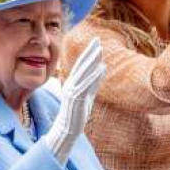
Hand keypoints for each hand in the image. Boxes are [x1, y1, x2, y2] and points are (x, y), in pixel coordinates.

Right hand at [42, 38, 106, 163]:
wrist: (67, 129)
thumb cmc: (77, 113)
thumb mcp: (88, 94)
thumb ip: (94, 81)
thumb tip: (103, 67)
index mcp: (73, 82)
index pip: (81, 64)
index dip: (88, 53)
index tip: (96, 42)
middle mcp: (71, 84)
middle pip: (81, 65)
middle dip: (89, 52)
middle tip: (97, 39)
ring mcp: (72, 91)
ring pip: (83, 72)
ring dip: (92, 60)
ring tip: (100, 50)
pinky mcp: (76, 99)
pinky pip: (86, 85)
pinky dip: (93, 75)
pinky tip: (101, 67)